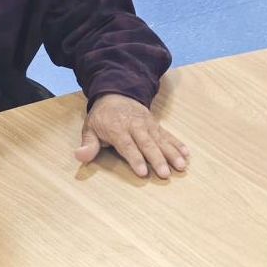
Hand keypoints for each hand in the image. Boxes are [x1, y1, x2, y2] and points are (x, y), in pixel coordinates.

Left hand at [74, 94, 189, 178]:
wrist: (117, 92)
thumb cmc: (102, 116)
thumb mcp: (90, 128)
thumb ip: (88, 144)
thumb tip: (79, 156)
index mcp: (117, 128)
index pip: (127, 145)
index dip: (135, 158)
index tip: (143, 172)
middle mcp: (135, 126)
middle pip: (147, 144)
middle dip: (157, 159)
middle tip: (165, 173)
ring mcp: (148, 124)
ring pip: (161, 139)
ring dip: (172, 153)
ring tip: (181, 166)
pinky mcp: (156, 124)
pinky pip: (168, 134)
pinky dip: (177, 143)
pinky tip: (186, 154)